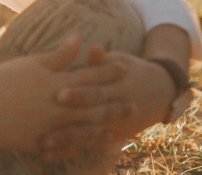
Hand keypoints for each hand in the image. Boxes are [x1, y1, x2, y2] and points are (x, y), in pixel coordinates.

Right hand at [0, 34, 130, 154]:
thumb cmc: (2, 79)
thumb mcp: (31, 63)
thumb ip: (58, 55)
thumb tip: (78, 38)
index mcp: (56, 82)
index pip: (89, 75)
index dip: (108, 71)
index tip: (125, 67)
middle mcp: (59, 105)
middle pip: (93, 105)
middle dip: (114, 104)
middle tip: (134, 105)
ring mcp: (51, 125)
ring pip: (84, 128)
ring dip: (102, 128)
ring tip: (116, 131)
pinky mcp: (39, 141)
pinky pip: (65, 144)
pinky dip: (79, 145)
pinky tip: (85, 147)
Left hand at [45, 47, 178, 155]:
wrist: (158, 91)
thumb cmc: (127, 70)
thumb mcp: (118, 62)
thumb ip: (101, 60)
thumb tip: (93, 46)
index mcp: (115, 89)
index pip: (95, 92)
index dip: (79, 94)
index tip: (59, 94)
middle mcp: (114, 111)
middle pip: (89, 119)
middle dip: (67, 125)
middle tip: (45, 128)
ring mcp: (112, 127)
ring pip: (86, 137)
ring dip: (64, 142)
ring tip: (42, 145)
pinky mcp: (107, 137)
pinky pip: (85, 145)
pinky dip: (66, 150)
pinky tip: (46, 155)